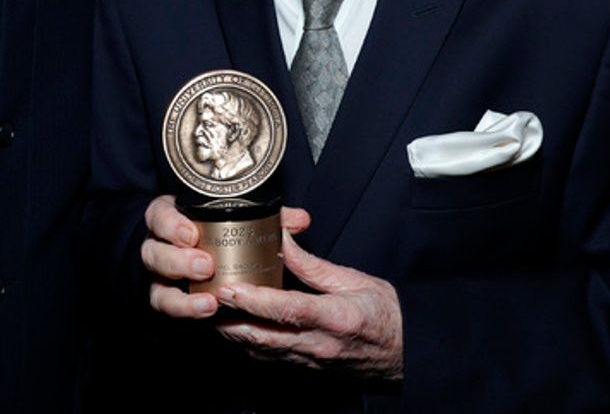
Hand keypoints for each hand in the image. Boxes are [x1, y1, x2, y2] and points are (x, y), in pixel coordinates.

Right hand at [141, 196, 311, 319]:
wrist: (194, 252)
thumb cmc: (216, 229)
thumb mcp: (234, 216)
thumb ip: (265, 216)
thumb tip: (301, 220)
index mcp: (170, 218)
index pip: (159, 216)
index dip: (171, 225)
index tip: (193, 233)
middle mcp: (160, 248)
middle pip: (153, 254)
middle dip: (178, 261)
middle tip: (206, 265)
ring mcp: (161, 278)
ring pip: (158, 290)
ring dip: (182, 298)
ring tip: (209, 302)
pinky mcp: (168, 301)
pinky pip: (169, 311)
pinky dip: (187, 312)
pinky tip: (208, 311)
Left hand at [214, 226, 403, 380]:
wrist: (406, 354)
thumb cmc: (385, 315)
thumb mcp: (353, 280)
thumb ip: (311, 264)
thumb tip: (282, 239)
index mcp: (335, 318)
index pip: (287, 310)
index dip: (254, 300)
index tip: (228, 288)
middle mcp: (318, 345)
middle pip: (263, 336)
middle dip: (228, 319)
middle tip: (202, 299)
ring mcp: (310, 362)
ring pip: (259, 351)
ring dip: (231, 333)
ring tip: (207, 310)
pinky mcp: (306, 370)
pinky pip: (268, 359)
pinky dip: (246, 344)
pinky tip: (232, 329)